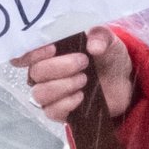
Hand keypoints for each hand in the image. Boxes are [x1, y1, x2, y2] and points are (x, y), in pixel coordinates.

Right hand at [18, 29, 136, 125]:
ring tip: (84, 79)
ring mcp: (51, 93)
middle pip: (36, 73)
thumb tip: (93, 46)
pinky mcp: (60, 111)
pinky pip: (52, 111)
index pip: (26, 53)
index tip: (52, 49)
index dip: (32, 53)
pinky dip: (67, 103)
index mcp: (49, 53)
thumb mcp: (108, 40)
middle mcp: (44, 73)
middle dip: (60, 67)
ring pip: (40, 94)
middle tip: (83, 62)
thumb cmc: (107, 57)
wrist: (122, 81)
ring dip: (63, 86)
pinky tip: (82, 95)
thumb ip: (100, 36)